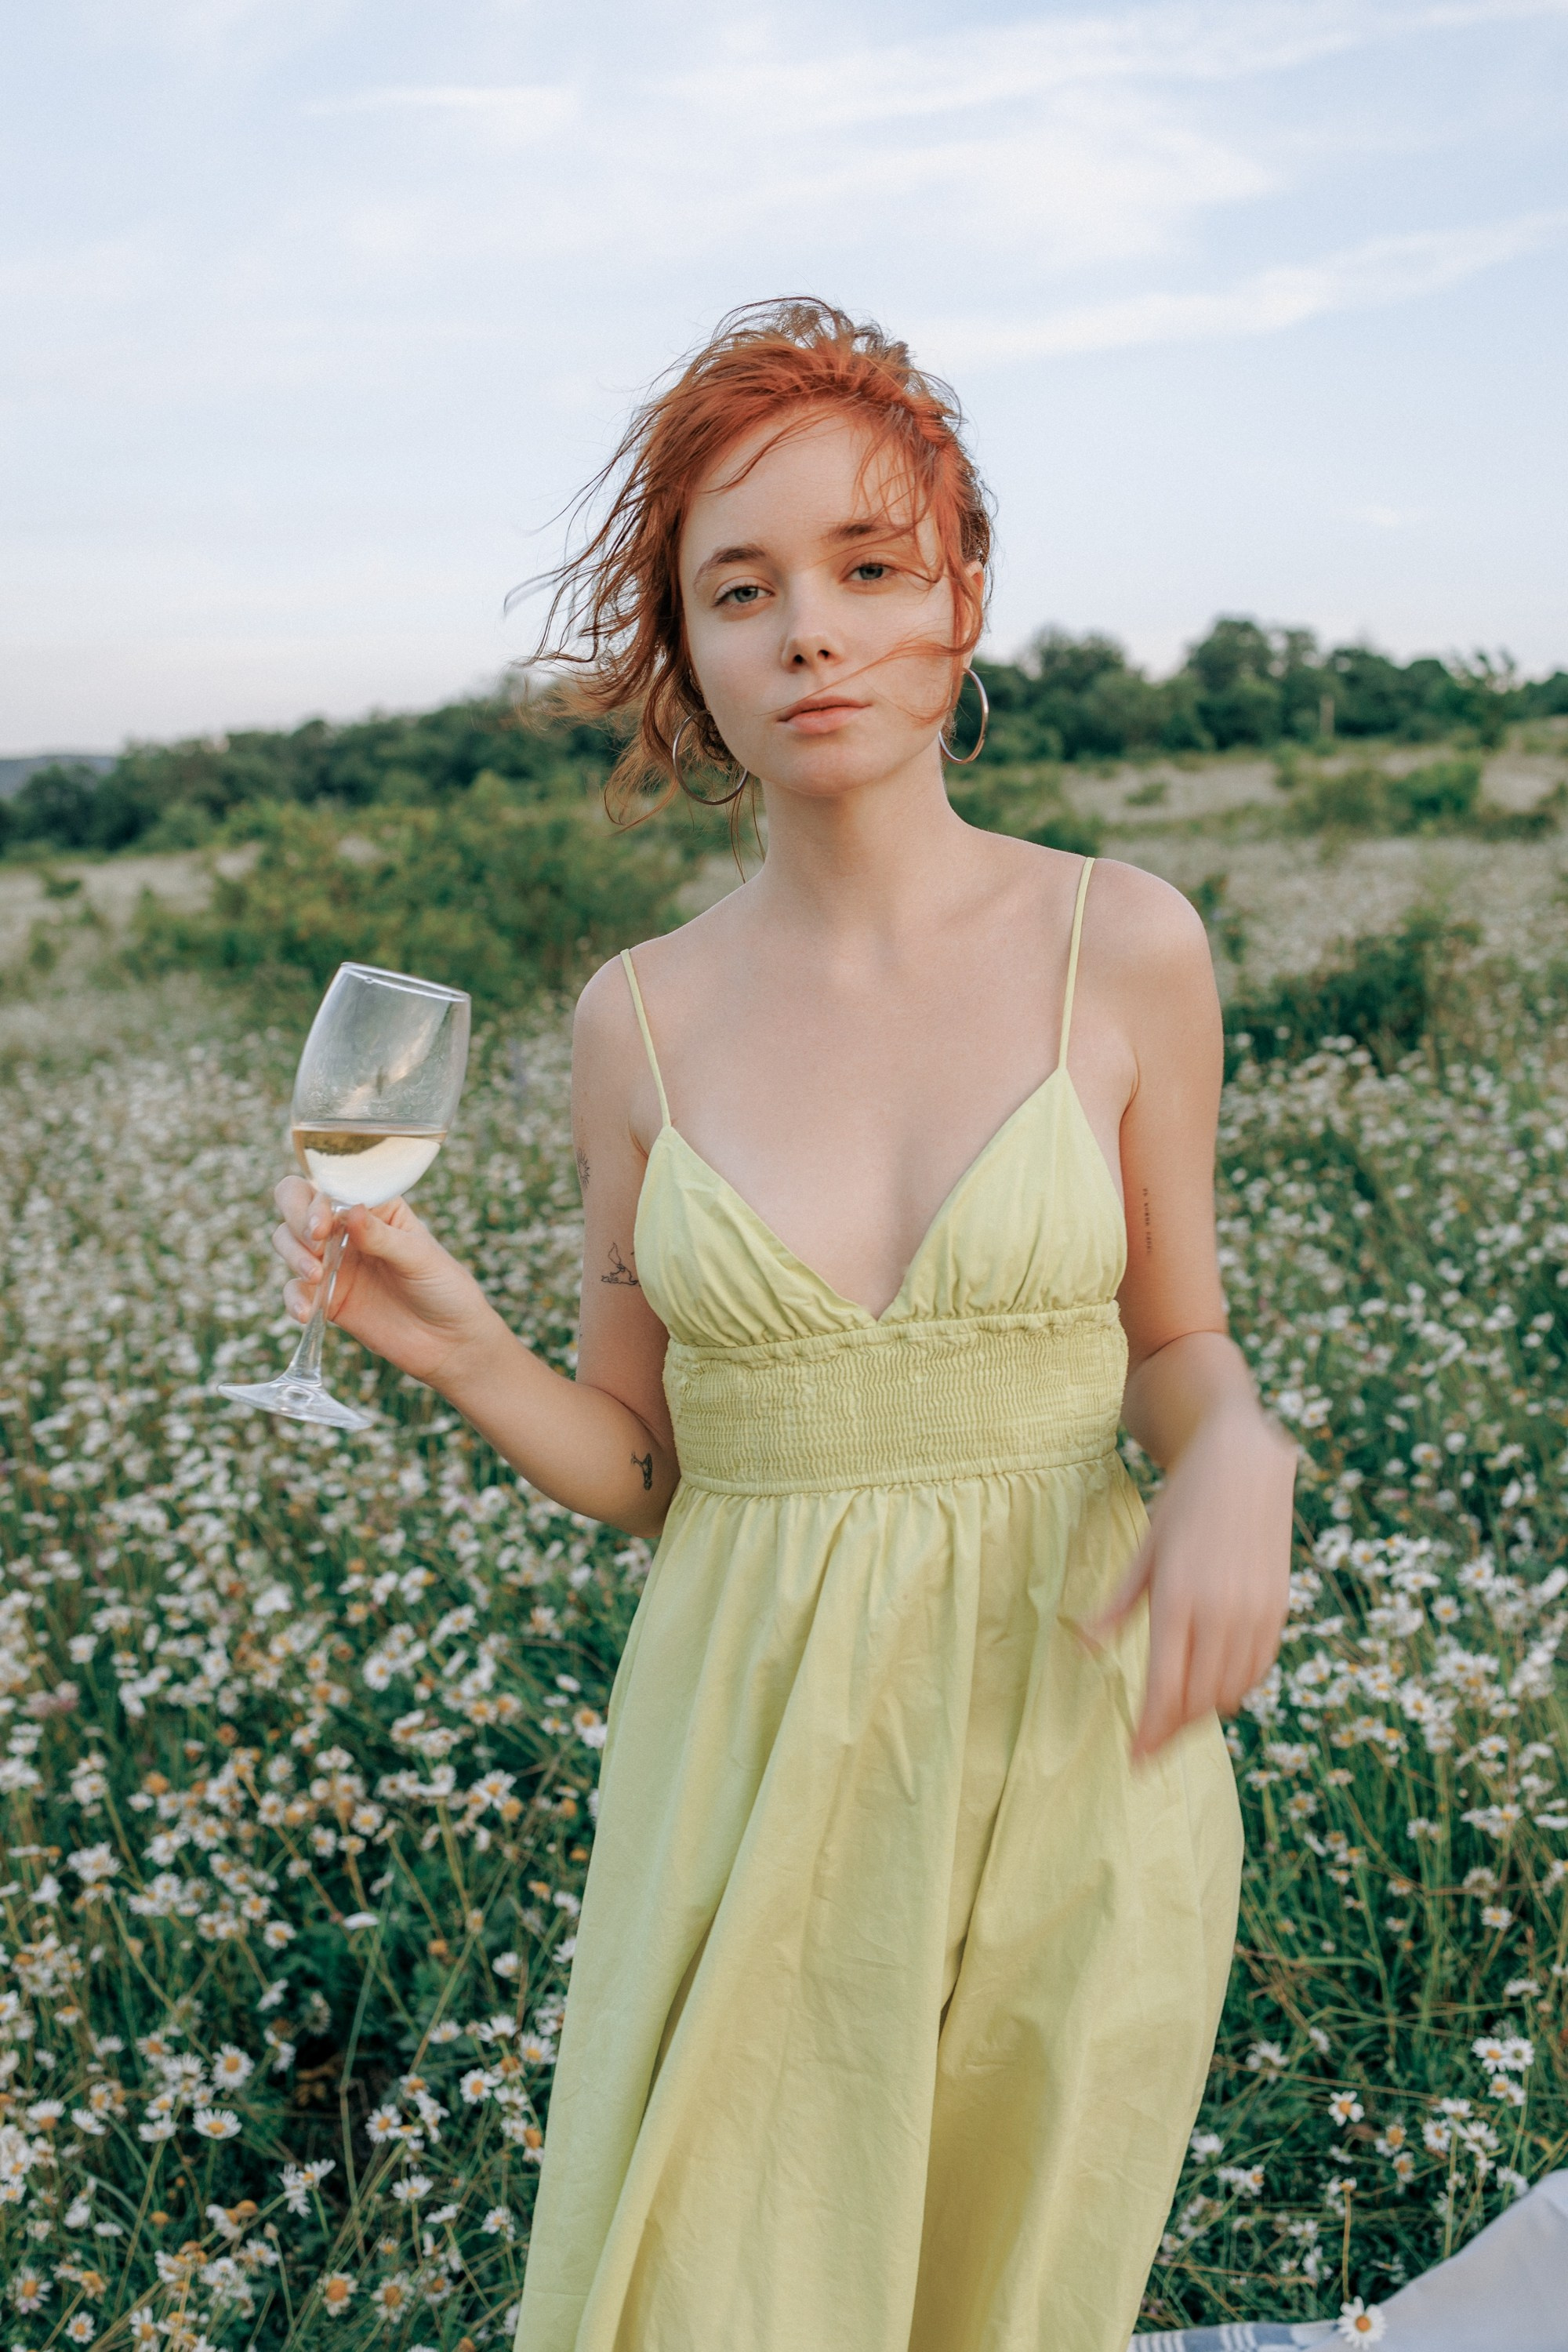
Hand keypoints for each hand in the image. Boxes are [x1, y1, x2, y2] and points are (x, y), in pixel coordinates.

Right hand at [272, 1177, 499, 1392]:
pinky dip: (293, 1299)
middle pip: (296, 1204)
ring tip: (315, 1276)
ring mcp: (334, 1262)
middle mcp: (348, 1229)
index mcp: (375, 1206)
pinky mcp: (326, 1298)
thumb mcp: (420, 1258)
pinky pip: (294, 1290)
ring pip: (288, 1241)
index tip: (323, 1226)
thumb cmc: (444, 1288)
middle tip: (314, 1245)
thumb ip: (383, 1237)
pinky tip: (306, 1313)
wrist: (449, 1341)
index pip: (331, 1185)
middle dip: (296, 1220)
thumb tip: (352, 1211)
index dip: (317, 1200)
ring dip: (293, 1255)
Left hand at [1085, 1402, 1294, 1758]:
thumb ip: (1118, 1604)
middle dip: (1173, 1730)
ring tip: (1176, 1719)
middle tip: (1150, 1745)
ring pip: (1231, 1691)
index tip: (1136, 1760)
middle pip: (1198, 1700)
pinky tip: (1213, 1688)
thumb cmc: (1185, 1505)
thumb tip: (1083, 1644)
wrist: (1247, 1466)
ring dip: (1203, 1713)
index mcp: (1178, 1598)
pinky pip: (1257, 1669)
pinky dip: (1234, 1688)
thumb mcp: (1145, 1549)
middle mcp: (1220, 1612)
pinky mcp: (1277, 1610)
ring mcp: (1254, 1613)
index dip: (1151, 1731)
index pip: (1165, 1687)